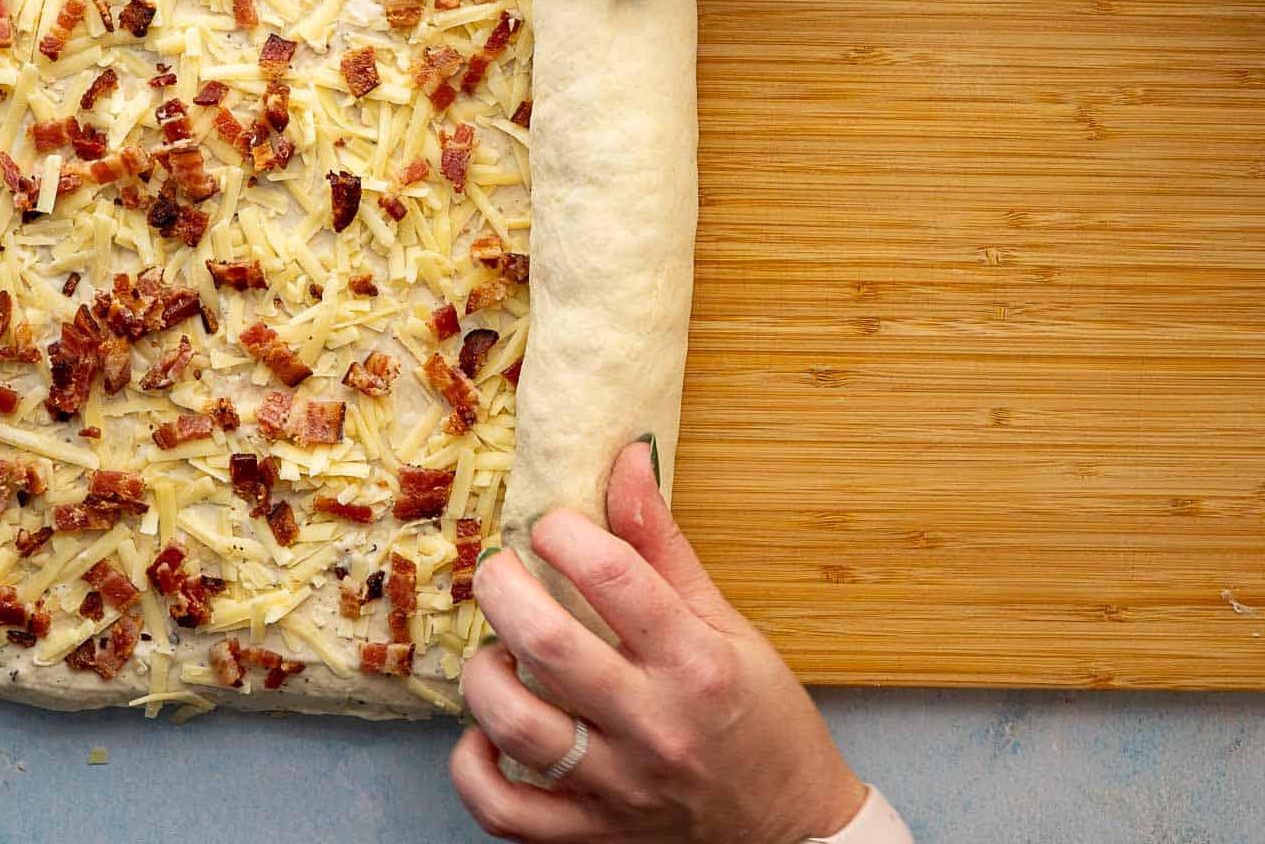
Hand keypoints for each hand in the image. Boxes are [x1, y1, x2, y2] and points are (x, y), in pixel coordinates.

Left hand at [451, 440, 865, 842]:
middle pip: (548, 643)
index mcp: (697, 662)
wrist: (791, 828)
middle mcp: (655, 723)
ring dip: (485, 674)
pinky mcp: (591, 832)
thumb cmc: (762, 717)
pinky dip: (473, 769)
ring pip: (515, 725)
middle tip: (499, 569)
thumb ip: (665, 546)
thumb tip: (628, 457)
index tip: (553, 525)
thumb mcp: (729, 624)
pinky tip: (483, 733)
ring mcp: (619, 786)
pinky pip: (506, 811)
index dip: (565, 532)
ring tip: (498, 650)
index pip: (614, 575)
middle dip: (503, 587)